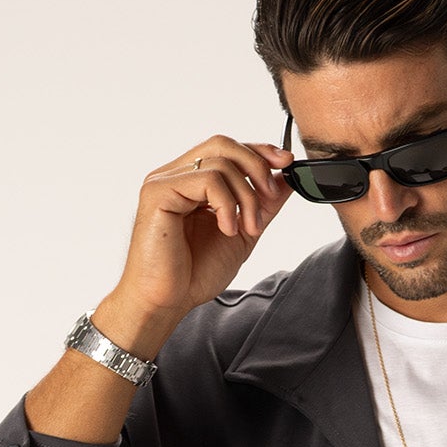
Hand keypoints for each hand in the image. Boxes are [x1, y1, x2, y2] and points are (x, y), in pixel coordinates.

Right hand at [102, 134, 294, 349]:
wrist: (167, 302)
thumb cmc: (194, 274)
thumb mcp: (242, 235)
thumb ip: (262, 205)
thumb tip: (287, 178)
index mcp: (192, 182)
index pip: (227, 150)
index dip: (259, 151)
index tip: (287, 163)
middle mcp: (176, 176)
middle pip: (223, 144)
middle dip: (257, 166)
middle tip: (270, 196)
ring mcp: (165, 181)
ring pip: (219, 161)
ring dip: (246, 196)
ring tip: (247, 228)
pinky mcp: (158, 192)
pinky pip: (207, 179)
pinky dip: (226, 204)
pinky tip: (226, 229)